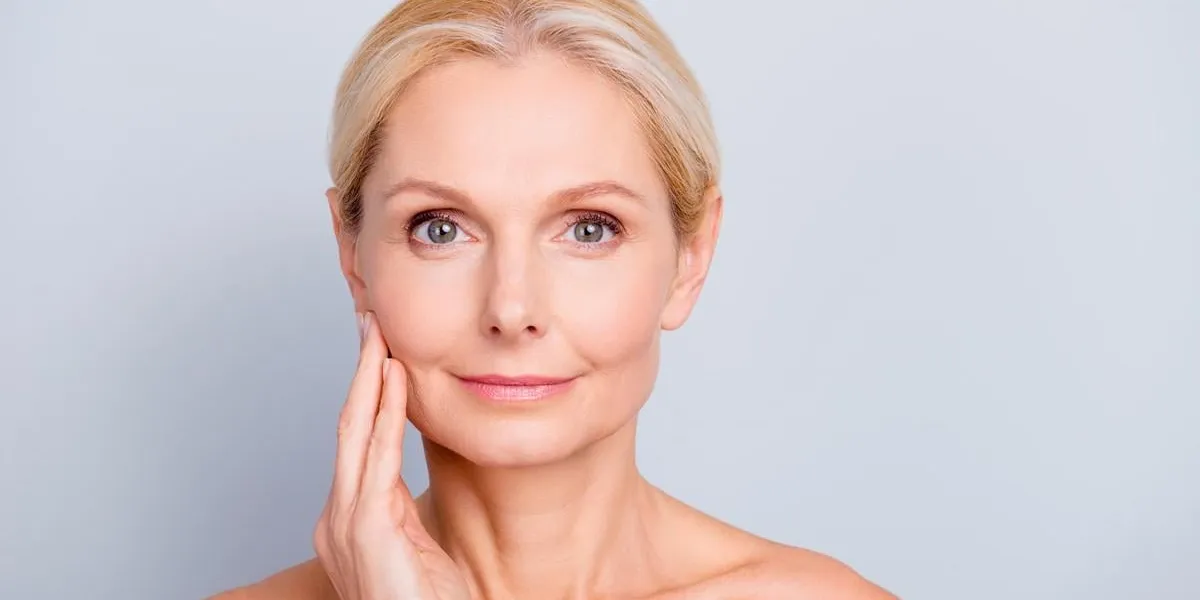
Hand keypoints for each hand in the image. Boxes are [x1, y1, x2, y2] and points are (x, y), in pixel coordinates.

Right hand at [313, 311, 470, 599]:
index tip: (378, 351)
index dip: (365, 392)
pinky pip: (377, 457)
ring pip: (355, 432)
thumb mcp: (416, 547)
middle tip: (370, 321)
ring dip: (369, 377)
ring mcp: (345, 524)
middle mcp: (337, 518)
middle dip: (359, 370)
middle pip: (347, 426)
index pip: (356, 442)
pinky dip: (385, 412)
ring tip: (380, 334)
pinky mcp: (366, 530)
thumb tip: (405, 477)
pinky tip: (394, 378)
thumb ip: (405, 509)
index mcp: (349, 520)